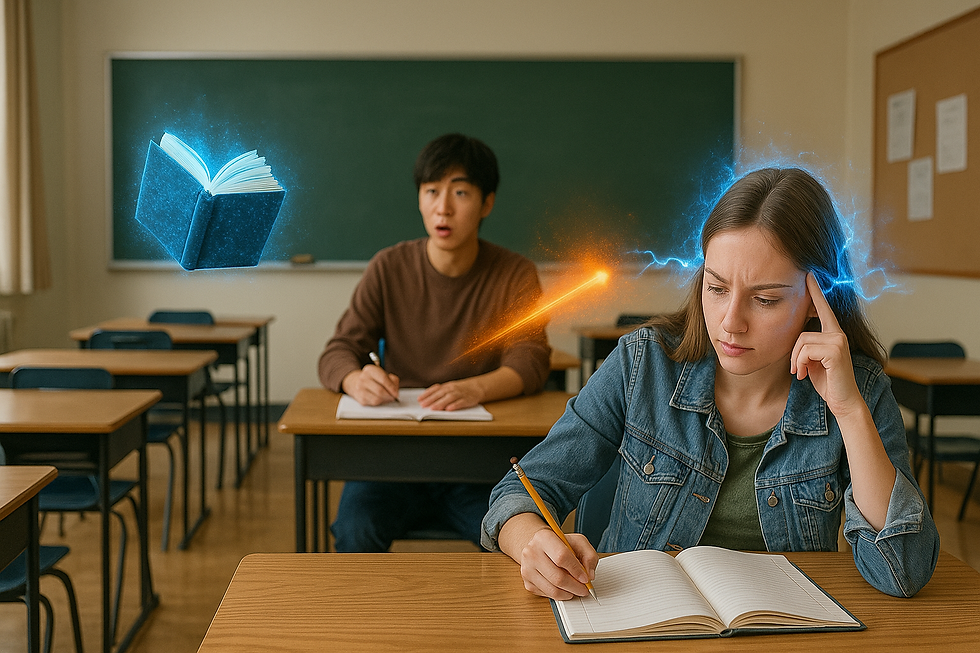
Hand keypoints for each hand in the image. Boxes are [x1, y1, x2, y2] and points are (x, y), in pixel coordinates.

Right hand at [341, 364, 398, 405]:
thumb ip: (392, 379)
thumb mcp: (383, 373)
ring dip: (385, 400)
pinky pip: (373, 403)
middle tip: (393, 397)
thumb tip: (395, 391)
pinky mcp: (360, 398)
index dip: (392, 387)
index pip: (383, 379)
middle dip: (389, 395)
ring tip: (388, 397)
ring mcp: (360, 389)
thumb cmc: (374, 379)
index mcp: (370, 370)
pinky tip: (381, 399)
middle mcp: (363, 378)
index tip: (396, 392)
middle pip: (380, 390)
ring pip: (377, 398)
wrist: (356, 382)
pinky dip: (380, 402)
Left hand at [417, 380, 481, 410]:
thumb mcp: (450, 387)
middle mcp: (452, 389)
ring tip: (433, 408)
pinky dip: (455, 405)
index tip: (419, 399)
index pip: (435, 389)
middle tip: (423, 405)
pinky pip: (460, 403)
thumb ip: (440, 392)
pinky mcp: (467, 400)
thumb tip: (426, 398)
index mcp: (447, 386)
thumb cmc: (461, 389)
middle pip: (440, 394)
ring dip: (440, 403)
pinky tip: (449, 409)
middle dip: (431, 400)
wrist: (477, 387)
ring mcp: (460, 394)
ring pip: (449, 398)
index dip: (427, 394)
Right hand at [518, 527, 598, 600]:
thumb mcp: (578, 542)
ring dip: (568, 593)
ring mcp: (527, 568)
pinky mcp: (527, 581)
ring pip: (552, 589)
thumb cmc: (559, 544)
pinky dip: (559, 595)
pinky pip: (546, 594)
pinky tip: (564, 589)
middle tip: (584, 589)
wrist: (539, 547)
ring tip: (576, 590)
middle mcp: (531, 552)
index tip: (586, 578)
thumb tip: (589, 575)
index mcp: (544, 537)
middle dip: (575, 586)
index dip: (576, 570)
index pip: (561, 557)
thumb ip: (589, 556)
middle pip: (557, 577)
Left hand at [790, 273, 862, 417]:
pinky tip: (805, 374)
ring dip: (796, 360)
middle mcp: (837, 333)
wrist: (842, 400)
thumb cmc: (826, 381)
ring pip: (801, 342)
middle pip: (800, 332)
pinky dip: (800, 364)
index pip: (822, 308)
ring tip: (802, 372)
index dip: (815, 291)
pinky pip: (805, 351)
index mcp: (833, 333)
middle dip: (794, 353)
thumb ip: (808, 345)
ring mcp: (838, 340)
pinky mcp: (835, 350)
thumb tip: (797, 338)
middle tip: (797, 369)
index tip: (809, 274)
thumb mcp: (813, 359)